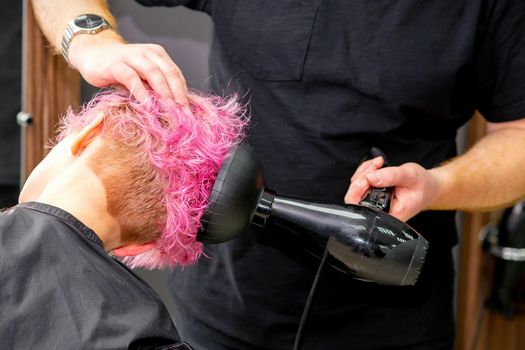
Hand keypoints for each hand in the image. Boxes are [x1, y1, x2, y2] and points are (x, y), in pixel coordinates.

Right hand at [68, 31, 188, 103]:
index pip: (176, 73)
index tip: (189, 111)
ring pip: (153, 72)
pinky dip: (142, 92)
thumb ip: (155, 88)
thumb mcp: (142, 77)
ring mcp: (131, 57)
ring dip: (164, 92)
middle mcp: (147, 53)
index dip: (184, 92)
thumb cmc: (120, 69)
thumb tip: (173, 110)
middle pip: (168, 72)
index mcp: (157, 55)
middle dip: (178, 93)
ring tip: (170, 109)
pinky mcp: (115, 65)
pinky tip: (148, 106)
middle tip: (184, 112)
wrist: (91, 54)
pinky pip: (132, 78)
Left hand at [344, 157, 442, 221]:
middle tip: (376, 165)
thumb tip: (371, 177)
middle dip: (362, 177)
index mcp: (388, 215)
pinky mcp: (372, 195)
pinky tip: (376, 166)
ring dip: (364, 172)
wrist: (429, 186)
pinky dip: (365, 171)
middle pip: (354, 198)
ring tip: (379, 163)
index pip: (362, 209)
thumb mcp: (410, 176)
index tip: (368, 176)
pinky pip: (360, 183)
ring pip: (355, 189)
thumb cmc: (423, 185)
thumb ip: (391, 176)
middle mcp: (378, 212)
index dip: (358, 192)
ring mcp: (373, 204)